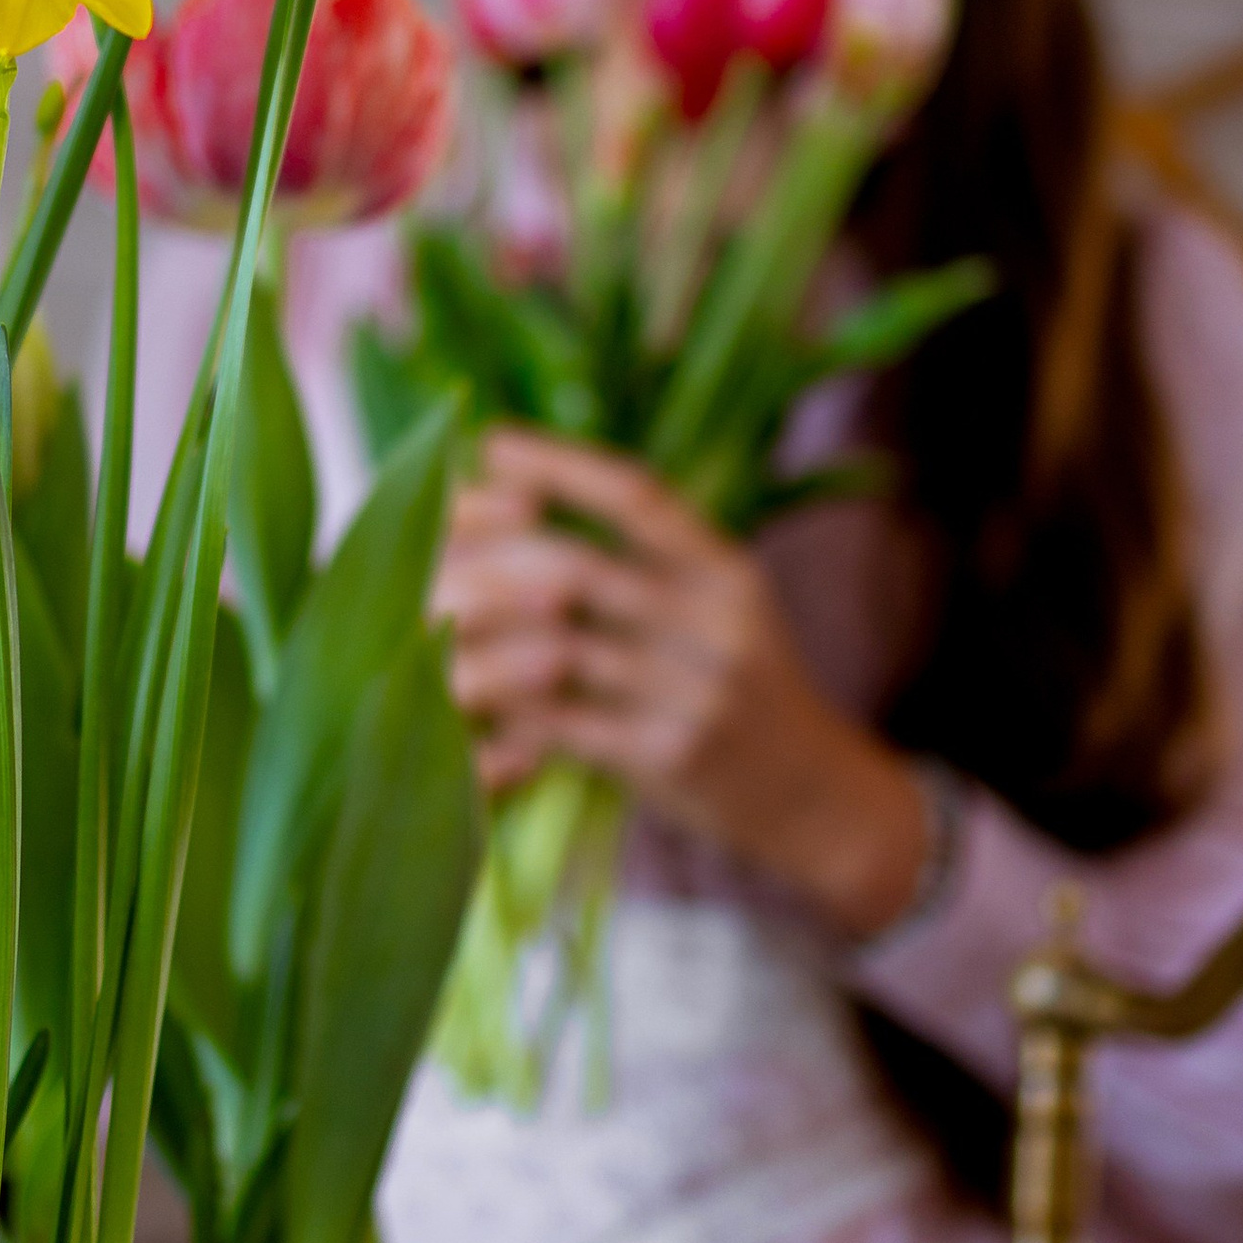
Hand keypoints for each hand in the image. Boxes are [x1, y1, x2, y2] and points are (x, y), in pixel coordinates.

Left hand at [432, 429, 932, 942]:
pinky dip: (507, 720)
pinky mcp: (671, 757)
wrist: (815, 797)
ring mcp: (696, 689)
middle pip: (573, 568)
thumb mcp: (718, 611)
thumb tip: (518, 508)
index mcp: (724, 568)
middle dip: (484, 568)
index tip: (490, 445)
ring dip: (477, 651)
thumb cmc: (737, 692)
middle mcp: (717, 618)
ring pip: (553, 652)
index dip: (558, 466)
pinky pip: (561, 726)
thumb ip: (645, 565)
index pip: (636, 496)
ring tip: (428, 647)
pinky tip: (473, 719)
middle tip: (427, 576)